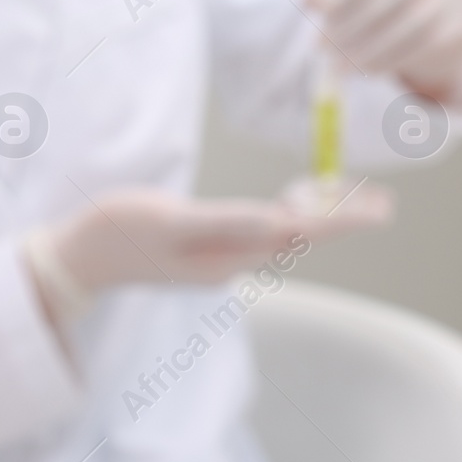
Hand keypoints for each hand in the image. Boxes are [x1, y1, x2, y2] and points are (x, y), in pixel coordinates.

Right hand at [50, 187, 388, 288]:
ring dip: (318, 218)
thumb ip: (228, 220)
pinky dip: (285, 216)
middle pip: (299, 237)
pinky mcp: (204, 249)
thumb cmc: (119, 232)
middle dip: (341, 219)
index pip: (300, 233)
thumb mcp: (173, 220)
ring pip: (282, 236)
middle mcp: (231, 261)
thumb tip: (283, 221)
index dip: (342, 219)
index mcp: (229, 254)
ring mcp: (218, 257)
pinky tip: (292, 203)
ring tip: (351, 200)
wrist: (79, 258)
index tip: (380, 209)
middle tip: (382, 202)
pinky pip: (259, 234)